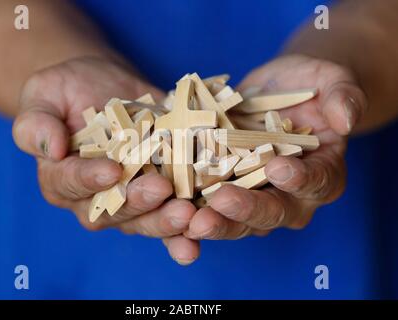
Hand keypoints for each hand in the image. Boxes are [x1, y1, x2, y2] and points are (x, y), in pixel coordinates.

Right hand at [12, 56, 195, 243]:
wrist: (105, 88)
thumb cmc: (68, 90)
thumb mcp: (43, 95)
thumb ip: (36, 122)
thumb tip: (49, 148)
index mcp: (62, 177)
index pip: (71, 183)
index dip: (90, 179)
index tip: (111, 170)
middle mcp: (95, 197)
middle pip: (113, 211)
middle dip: (138, 203)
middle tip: (160, 190)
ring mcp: (130, 198)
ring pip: (145, 219)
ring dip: (166, 221)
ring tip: (188, 214)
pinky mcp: (159, 194)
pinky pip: (169, 215)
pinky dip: (184, 230)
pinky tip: (200, 230)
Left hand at [181, 54, 366, 248]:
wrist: (275, 91)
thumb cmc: (308, 86)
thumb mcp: (331, 82)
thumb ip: (343, 98)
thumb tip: (346, 118)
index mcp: (321, 175)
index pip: (316, 183)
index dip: (300, 179)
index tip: (279, 168)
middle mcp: (288, 197)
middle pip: (271, 212)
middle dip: (246, 209)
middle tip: (222, 202)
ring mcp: (252, 197)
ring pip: (235, 219)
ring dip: (213, 222)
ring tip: (191, 219)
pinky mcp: (221, 190)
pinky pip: (205, 206)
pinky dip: (188, 210)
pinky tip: (169, 206)